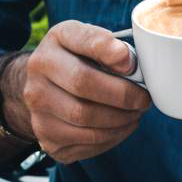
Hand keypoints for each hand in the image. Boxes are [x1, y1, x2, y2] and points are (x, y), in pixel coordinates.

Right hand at [10, 19, 151, 163]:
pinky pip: (85, 143)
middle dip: (123, 95)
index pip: (83, 41)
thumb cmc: (76, 58)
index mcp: (55, 40)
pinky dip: (112, 137)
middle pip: (83, 84)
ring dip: (120, 119)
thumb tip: (128, 64)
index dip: (109, 50)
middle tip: (143, 99)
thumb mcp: (88, 38)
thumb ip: (107, 43)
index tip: (131, 63)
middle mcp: (38, 75)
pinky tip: (121, 126)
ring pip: (84, 119)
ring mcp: (38, 111)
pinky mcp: (47, 139)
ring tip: (135, 113)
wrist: (45, 86)